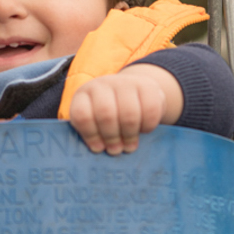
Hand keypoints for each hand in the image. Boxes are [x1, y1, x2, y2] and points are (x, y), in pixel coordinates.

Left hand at [68, 65, 183, 154]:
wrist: (135, 90)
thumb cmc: (110, 113)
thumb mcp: (95, 120)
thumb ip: (93, 134)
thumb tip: (99, 149)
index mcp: (84, 95)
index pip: (83, 115)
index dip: (90, 135)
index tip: (98, 148)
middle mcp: (103, 85)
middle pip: (106, 114)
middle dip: (111, 137)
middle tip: (116, 150)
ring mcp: (126, 83)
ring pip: (129, 114)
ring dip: (129, 135)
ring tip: (129, 146)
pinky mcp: (148, 86)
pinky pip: (150, 110)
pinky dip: (147, 126)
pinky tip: (143, 130)